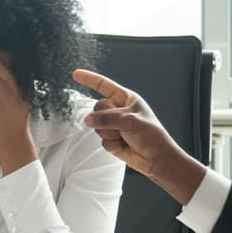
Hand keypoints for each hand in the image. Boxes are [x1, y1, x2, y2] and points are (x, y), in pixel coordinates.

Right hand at [72, 69, 206, 204]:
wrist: (156, 158)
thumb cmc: (150, 135)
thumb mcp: (129, 121)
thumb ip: (106, 118)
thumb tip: (88, 120)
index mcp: (126, 98)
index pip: (104, 85)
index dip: (89, 79)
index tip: (76, 74)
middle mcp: (118, 110)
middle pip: (97, 108)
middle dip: (105, 119)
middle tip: (120, 126)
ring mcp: (114, 125)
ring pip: (96, 125)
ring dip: (109, 133)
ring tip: (124, 137)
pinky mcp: (111, 139)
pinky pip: (101, 139)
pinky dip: (111, 144)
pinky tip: (123, 146)